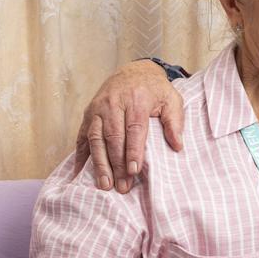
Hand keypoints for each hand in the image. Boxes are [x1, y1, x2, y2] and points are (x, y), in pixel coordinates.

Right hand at [77, 59, 184, 193]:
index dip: (133, 151)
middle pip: (113, 137)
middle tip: (122, 186)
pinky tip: (81, 172)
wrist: (133, 71)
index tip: (134, 171)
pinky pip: (82, 135)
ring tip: (105, 184)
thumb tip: (177, 145)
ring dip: (99, 163)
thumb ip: (175, 121)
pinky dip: (80, 154)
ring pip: (95, 138)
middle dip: (117, 164)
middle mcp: (113, 103)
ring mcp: (98, 108)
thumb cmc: (155, 89)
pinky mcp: (88, 113)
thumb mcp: (171, 99)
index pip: (134, 128)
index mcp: (136, 100)